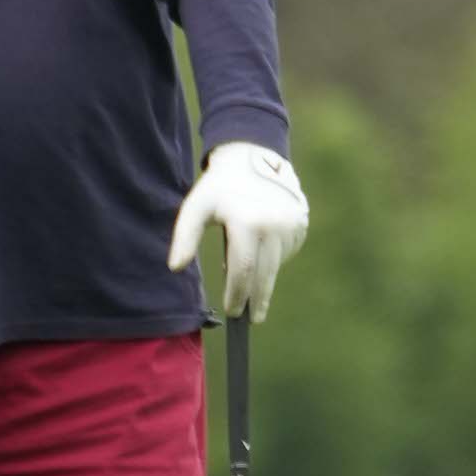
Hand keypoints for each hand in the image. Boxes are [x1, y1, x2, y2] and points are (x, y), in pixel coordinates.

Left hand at [169, 142, 309, 322]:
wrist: (253, 157)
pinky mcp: (301, 222)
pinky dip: (275, 258)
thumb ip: (183, 239)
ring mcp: (291, 223)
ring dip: (265, 276)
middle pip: (265, 274)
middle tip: (252, 317)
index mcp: (246, 223)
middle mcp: (274, 224)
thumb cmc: (218, 188)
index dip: (237, 295)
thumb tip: (175, 268)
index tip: (232, 312)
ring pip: (277, 264)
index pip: (243, 271)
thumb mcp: (195, 209)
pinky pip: (288, 251)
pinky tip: (262, 251)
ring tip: (250, 279)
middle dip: (257, 299)